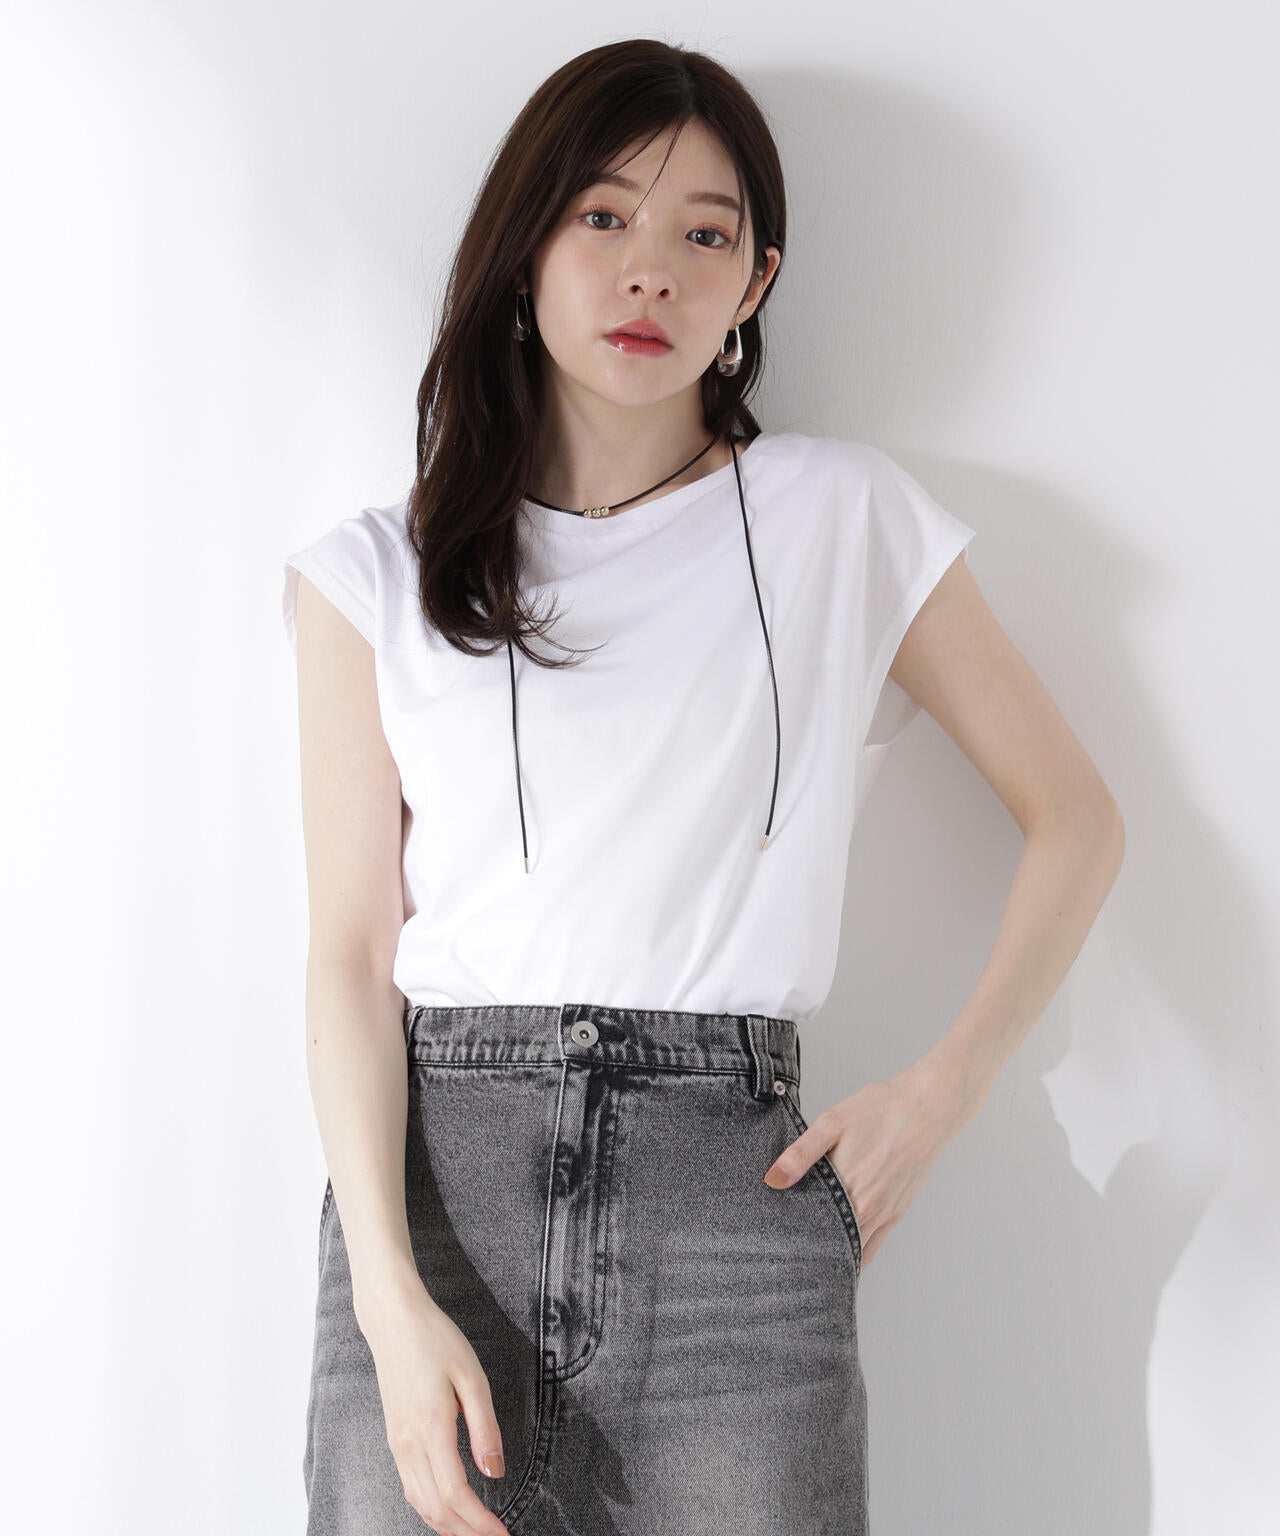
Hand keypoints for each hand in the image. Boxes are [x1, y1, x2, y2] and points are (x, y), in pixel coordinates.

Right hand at [357, 1278, 510, 1535]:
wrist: (393, 1320)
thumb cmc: (435, 1340)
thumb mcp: (472, 1377)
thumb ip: (485, 1428)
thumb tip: (496, 1471)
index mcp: (432, 1428)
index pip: (456, 1494)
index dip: (480, 1522)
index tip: (503, 1533)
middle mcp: (409, 1444)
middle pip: (436, 1508)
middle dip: (466, 1531)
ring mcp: (397, 1443)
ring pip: (419, 1503)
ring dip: (447, 1525)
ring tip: (475, 1531)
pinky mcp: (394, 1438)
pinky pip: (410, 1487)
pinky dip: (431, 1508)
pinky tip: (448, 1508)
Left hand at [763, 1065, 969, 1268]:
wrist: (929, 1107)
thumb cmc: (881, 1110)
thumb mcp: (833, 1122)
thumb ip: (801, 1154)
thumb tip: (772, 1180)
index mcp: (846, 1186)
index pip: (810, 1224)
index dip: (790, 1233)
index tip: (773, 1235)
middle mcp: (867, 1208)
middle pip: (829, 1240)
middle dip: (807, 1245)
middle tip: (784, 1246)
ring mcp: (884, 1213)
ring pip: (851, 1248)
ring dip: (831, 1252)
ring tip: (808, 1251)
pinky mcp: (897, 1212)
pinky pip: (872, 1248)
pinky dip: (856, 1256)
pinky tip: (841, 1255)